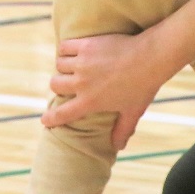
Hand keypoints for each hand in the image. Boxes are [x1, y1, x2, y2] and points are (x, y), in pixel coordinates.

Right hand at [48, 31, 172, 150]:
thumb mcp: (133, 112)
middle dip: (59, 85)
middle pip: (55, 84)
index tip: (44, 120)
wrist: (150, 58)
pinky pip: (64, 47)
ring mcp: (82, 63)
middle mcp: (82, 83)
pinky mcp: (86, 45)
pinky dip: (65, 49)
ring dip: (64, 65)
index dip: (51, 118)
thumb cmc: (143, 87)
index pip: (63, 114)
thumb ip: (123, 130)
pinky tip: (72, 50)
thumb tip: (118, 147)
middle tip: (67, 82)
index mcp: (90, 102)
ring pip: (59, 64)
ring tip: (72, 65)